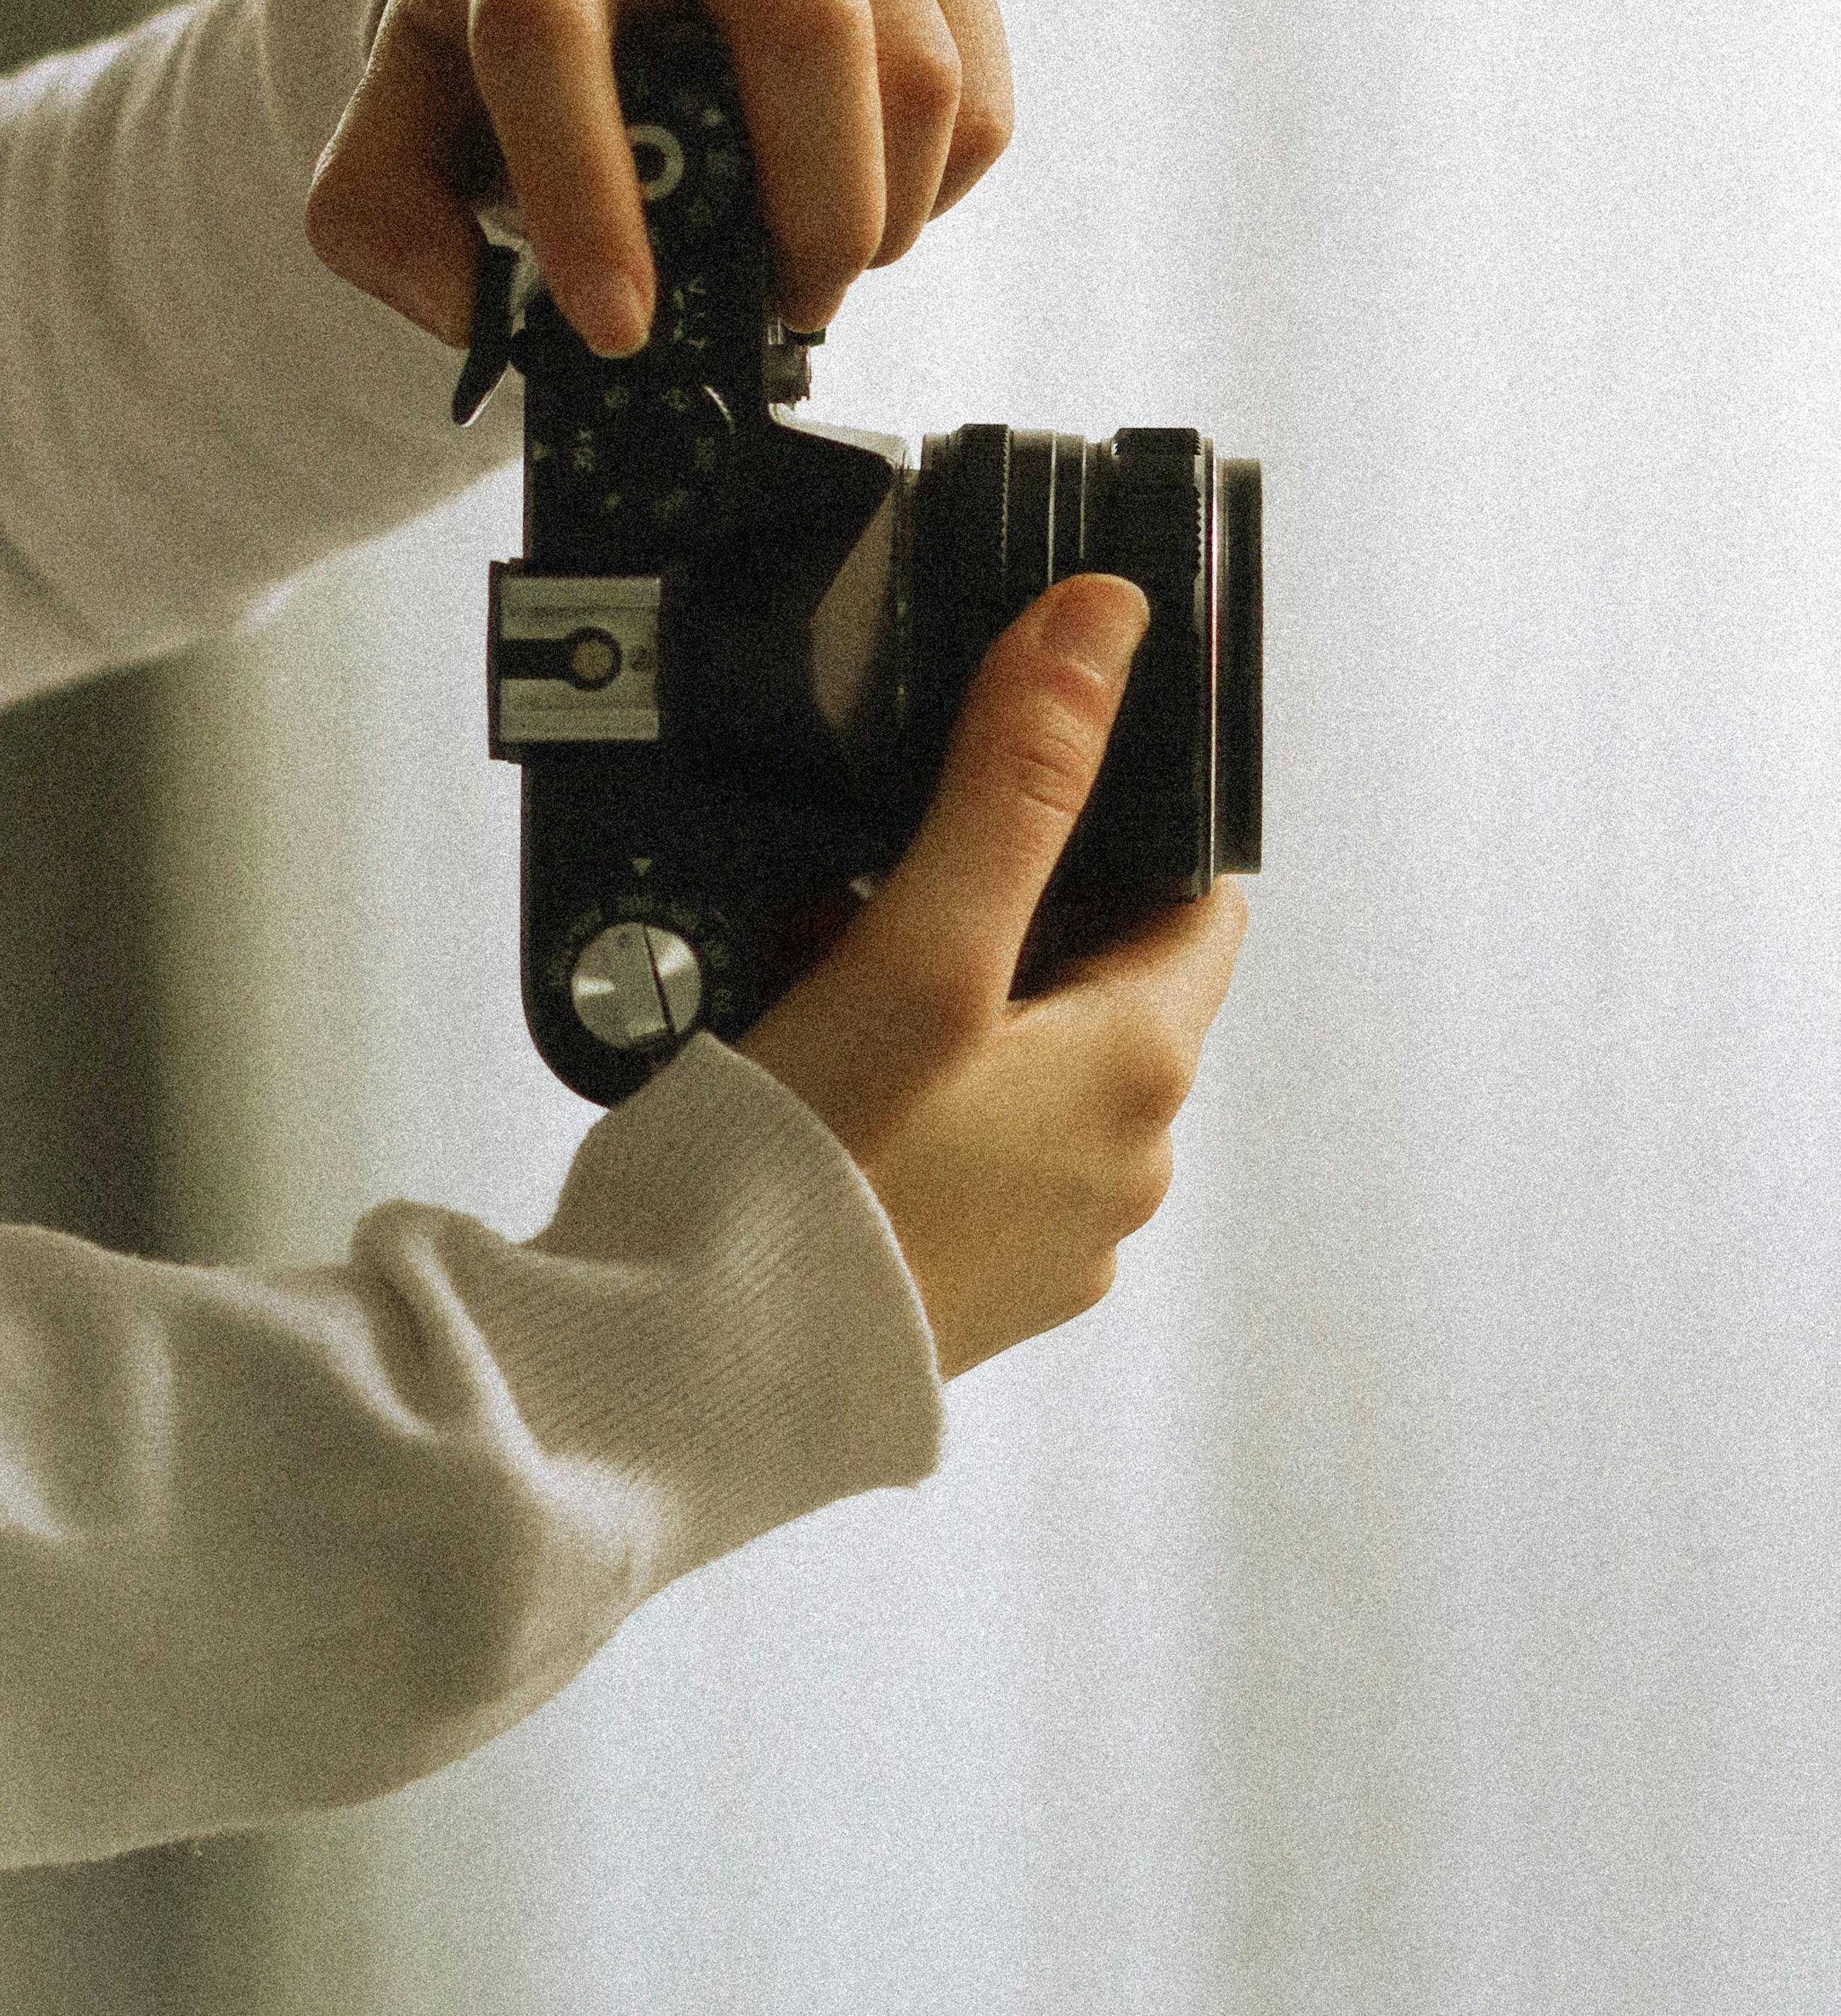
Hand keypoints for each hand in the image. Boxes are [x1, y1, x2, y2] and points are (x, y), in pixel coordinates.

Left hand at [305, 0, 1012, 354]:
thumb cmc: (516, 33)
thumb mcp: (405, 116)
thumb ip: (384, 221)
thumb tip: (469, 310)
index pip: (551, 35)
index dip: (585, 192)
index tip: (615, 328)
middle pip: (807, 27)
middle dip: (811, 214)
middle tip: (779, 310)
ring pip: (918, 69)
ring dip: (882, 217)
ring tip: (816, 270)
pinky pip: (978, 90)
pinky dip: (939, 192)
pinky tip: (867, 203)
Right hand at [739, 575, 1248, 1379]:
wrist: (684, 1386)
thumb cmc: (813, 1177)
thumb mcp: (921, 947)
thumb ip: (1014, 783)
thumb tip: (1102, 629)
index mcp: (1143, 1075)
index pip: (1193, 902)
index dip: (1118, 829)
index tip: (1015, 795)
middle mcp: (1124, 1168)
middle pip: (1097, 979)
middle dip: (998, 915)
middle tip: (875, 887)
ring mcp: (1046, 1241)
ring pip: (1021, 1065)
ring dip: (943, 1006)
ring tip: (818, 981)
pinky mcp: (961, 1288)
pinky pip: (962, 1147)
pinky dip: (906, 1095)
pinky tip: (807, 1081)